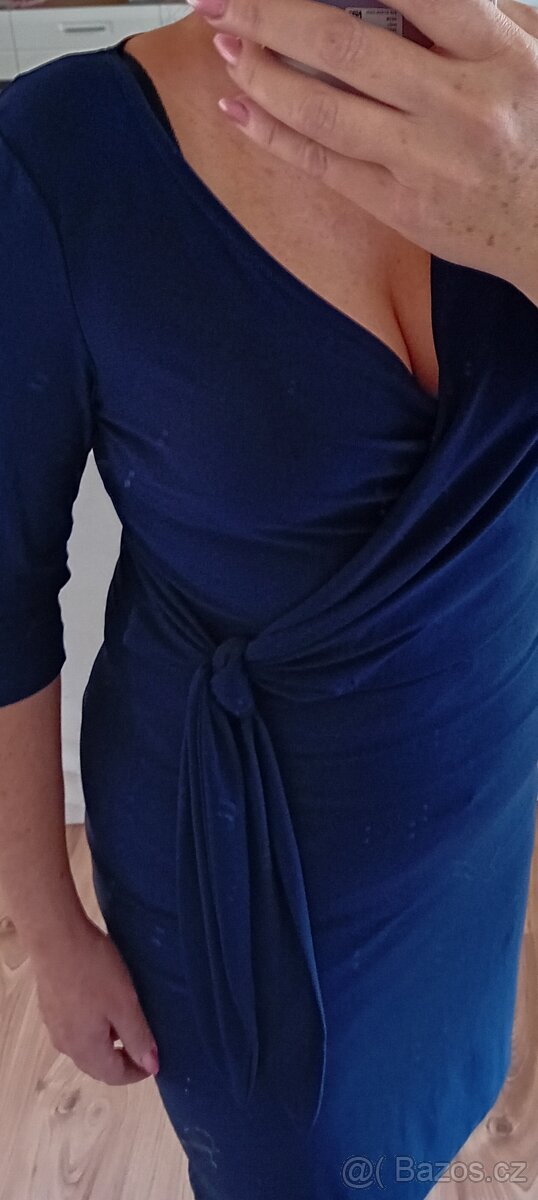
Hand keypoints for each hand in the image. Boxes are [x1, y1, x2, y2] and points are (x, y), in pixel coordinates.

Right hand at [33, 913, 159, 1084]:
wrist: (55, 937)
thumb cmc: (94, 970)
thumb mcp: (124, 1004)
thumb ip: (139, 1037)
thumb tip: (151, 1066)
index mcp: (86, 1049)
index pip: (114, 1076)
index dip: (137, 1072)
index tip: (156, 1060)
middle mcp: (66, 1044)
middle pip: (97, 1065)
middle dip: (122, 1061)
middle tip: (144, 1044)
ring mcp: (54, 1025)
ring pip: (86, 1047)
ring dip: (108, 1044)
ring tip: (126, 1021)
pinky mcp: (50, 1006)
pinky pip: (76, 1028)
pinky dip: (93, 1028)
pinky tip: (103, 1004)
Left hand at [198, 0, 537, 291]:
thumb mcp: (531, 52)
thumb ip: (470, 13)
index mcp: (497, 53)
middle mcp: (457, 106)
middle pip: (346, 47)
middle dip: (270, 14)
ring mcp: (424, 161)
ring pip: (323, 111)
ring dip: (261, 73)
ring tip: (224, 43)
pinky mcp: (400, 206)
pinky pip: (323, 165)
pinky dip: (274, 135)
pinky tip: (237, 107)